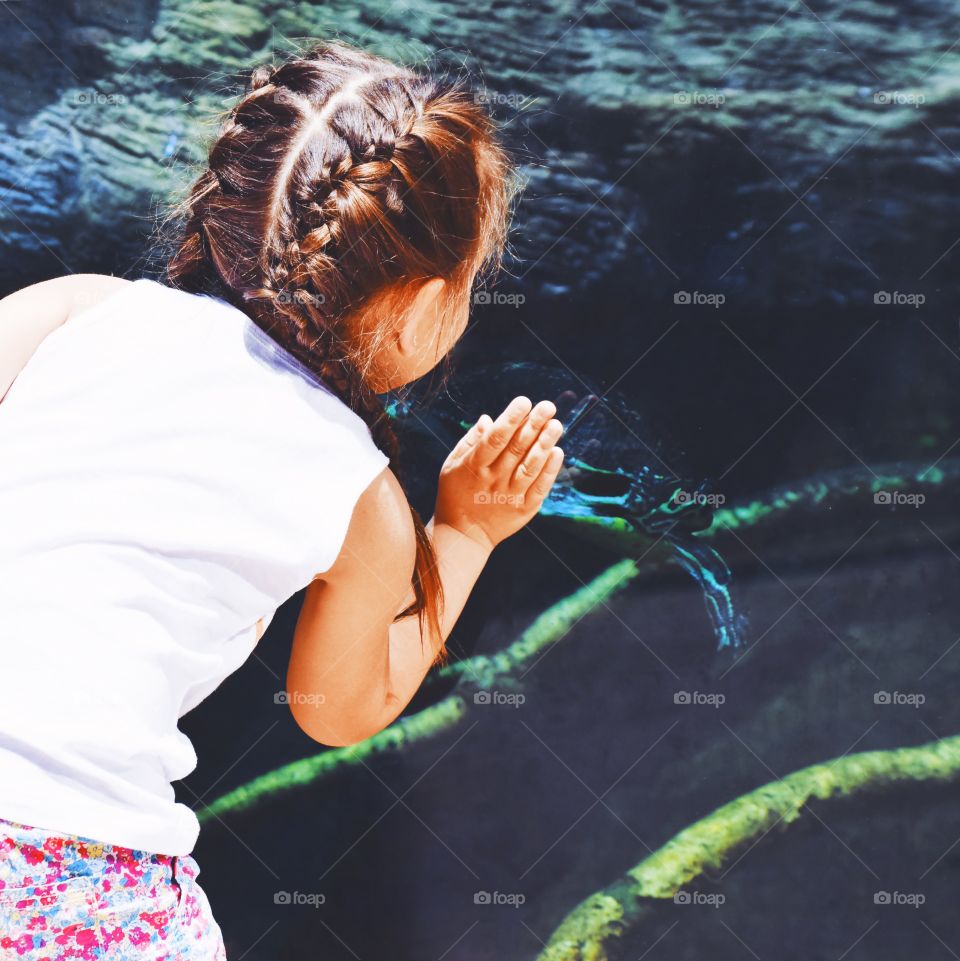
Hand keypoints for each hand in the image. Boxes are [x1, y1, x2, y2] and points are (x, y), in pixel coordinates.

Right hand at [433, 395, 564, 551]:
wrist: (462, 536)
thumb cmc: (454, 494)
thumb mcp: (452, 465)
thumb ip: (471, 442)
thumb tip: (489, 418)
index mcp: (474, 466)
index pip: (495, 438)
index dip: (511, 419)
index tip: (524, 401)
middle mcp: (493, 480)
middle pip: (516, 449)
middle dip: (533, 425)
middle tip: (548, 406)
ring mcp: (509, 496)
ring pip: (530, 467)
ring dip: (544, 444)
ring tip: (556, 424)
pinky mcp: (523, 510)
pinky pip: (539, 488)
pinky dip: (549, 470)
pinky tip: (557, 452)